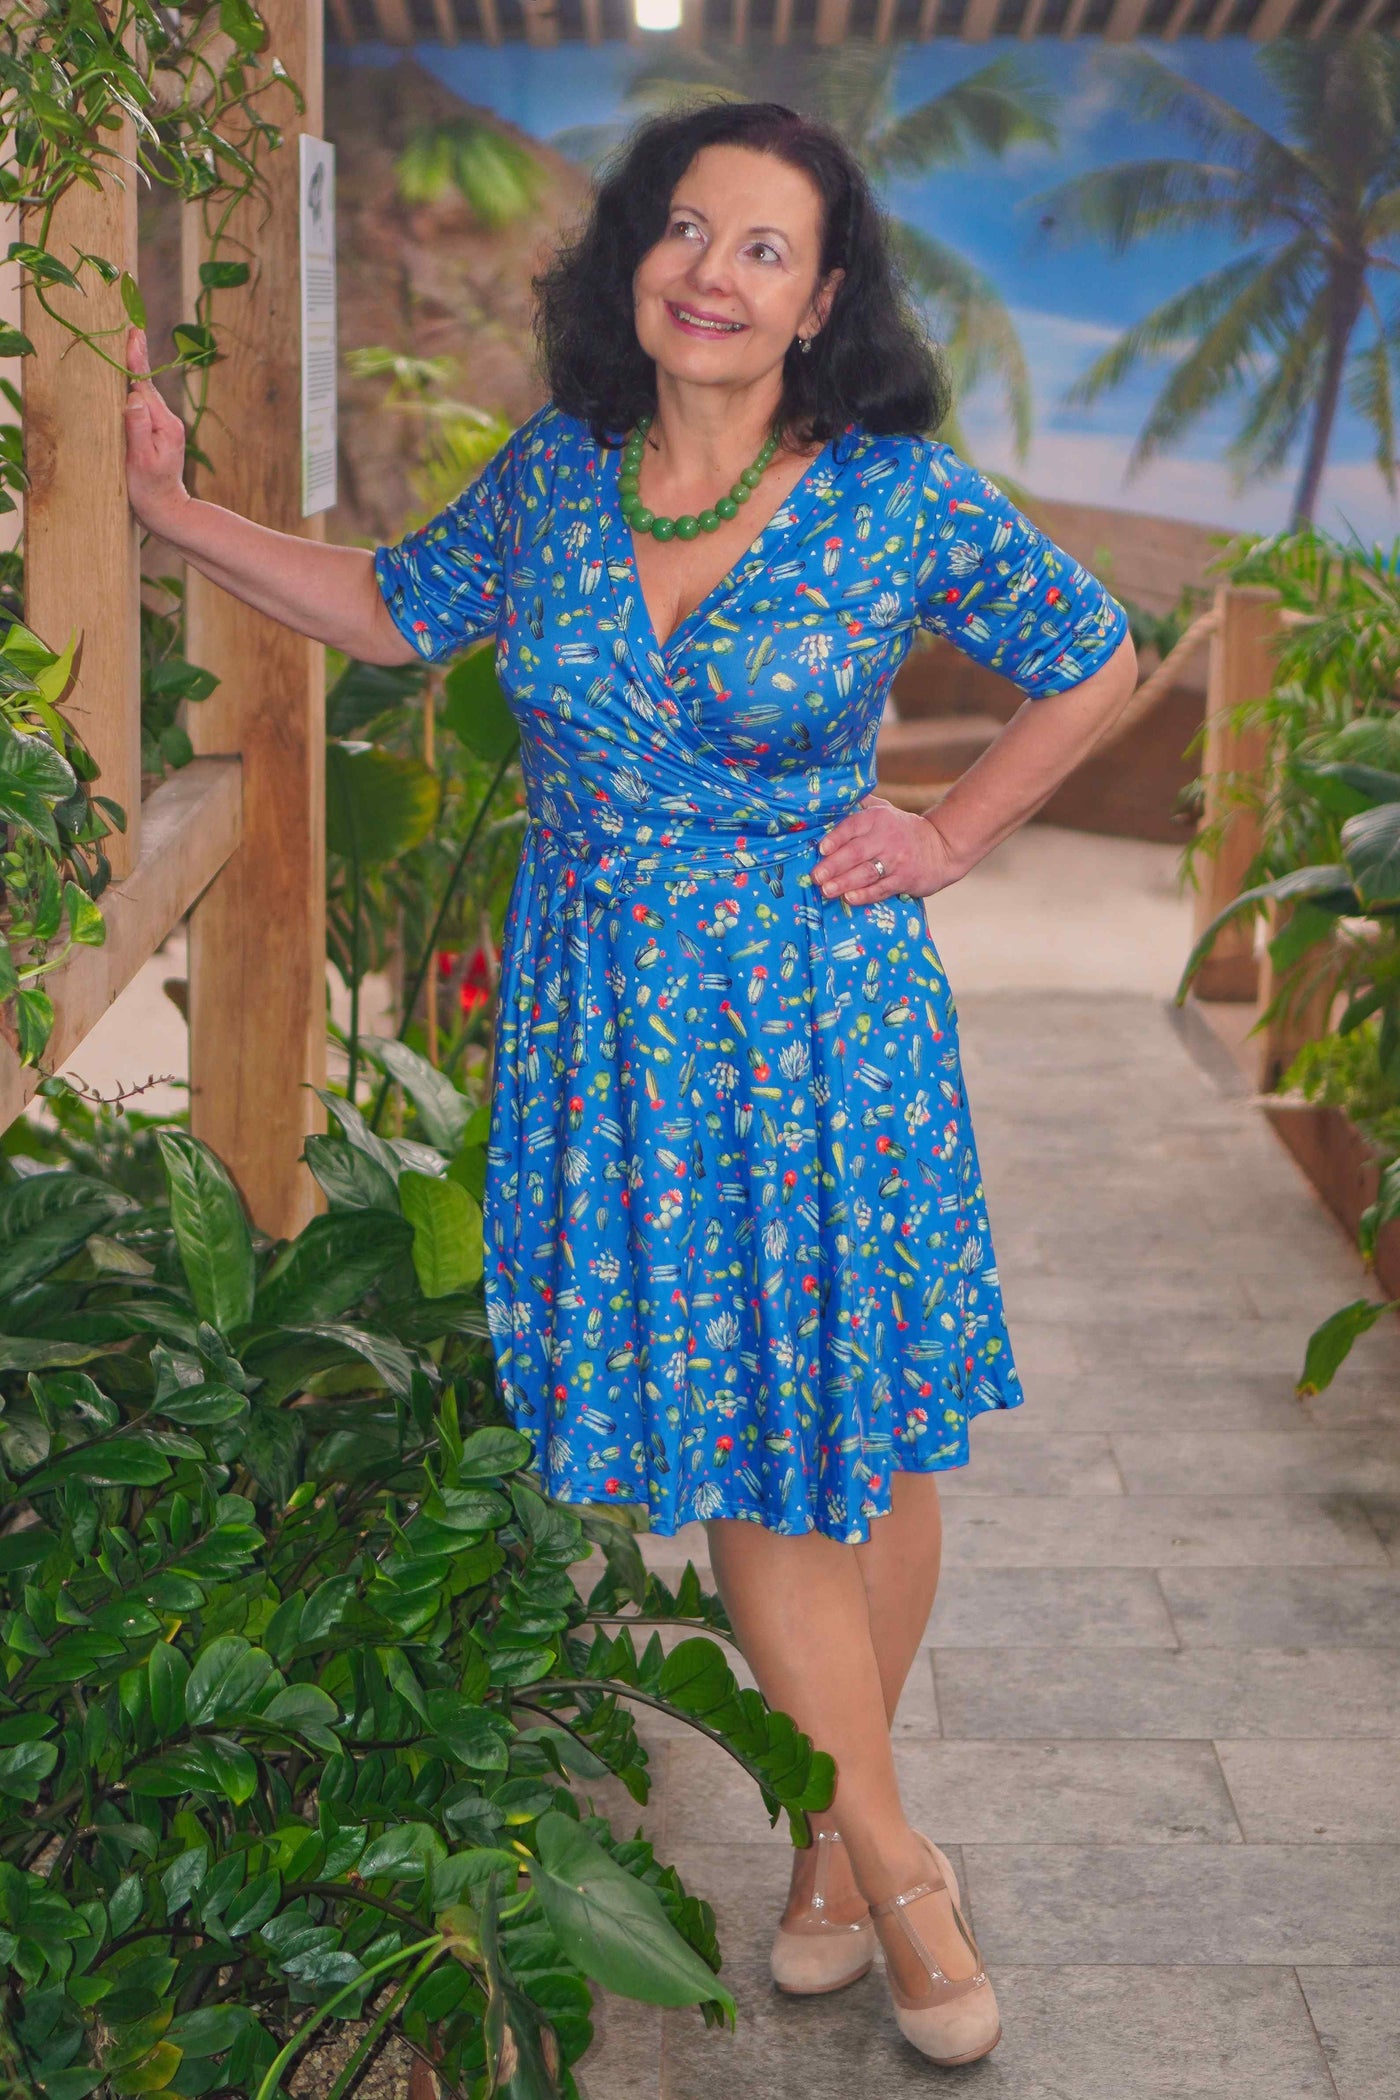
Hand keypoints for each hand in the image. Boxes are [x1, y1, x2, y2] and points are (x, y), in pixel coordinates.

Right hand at [123, 325, 190, 534]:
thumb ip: (137, 428)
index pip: (144, 385)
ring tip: (126, 341)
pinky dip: (131, 388)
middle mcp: (167, 419)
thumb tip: (132, 398)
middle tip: (129, 326)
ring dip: (131, 370)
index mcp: (164, 423)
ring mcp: (162, 425)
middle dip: (134, 357)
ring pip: (142, 393)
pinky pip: (141, 405)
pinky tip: (123, 377)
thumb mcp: (140, 460)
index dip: (135, 359)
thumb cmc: (149, 490)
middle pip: (144, 383)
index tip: (132, 333)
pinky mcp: (155, 431)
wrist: (166, 511)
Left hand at [815, 794, 964, 905]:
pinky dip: (865, 894)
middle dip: (833, 865)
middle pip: (855, 852)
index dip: (835, 838)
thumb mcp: (886, 810)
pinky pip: (881, 888)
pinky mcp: (905, 879)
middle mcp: (887, 838)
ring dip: (844, 882)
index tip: (821, 849)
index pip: (852, 827)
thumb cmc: (904, 830)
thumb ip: (862, 805)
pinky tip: (850, 898)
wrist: (942, 848)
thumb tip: (832, 799)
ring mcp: (897, 860)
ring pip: (866, 872)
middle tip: (816, 877)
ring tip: (826, 890)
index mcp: (878, 818)